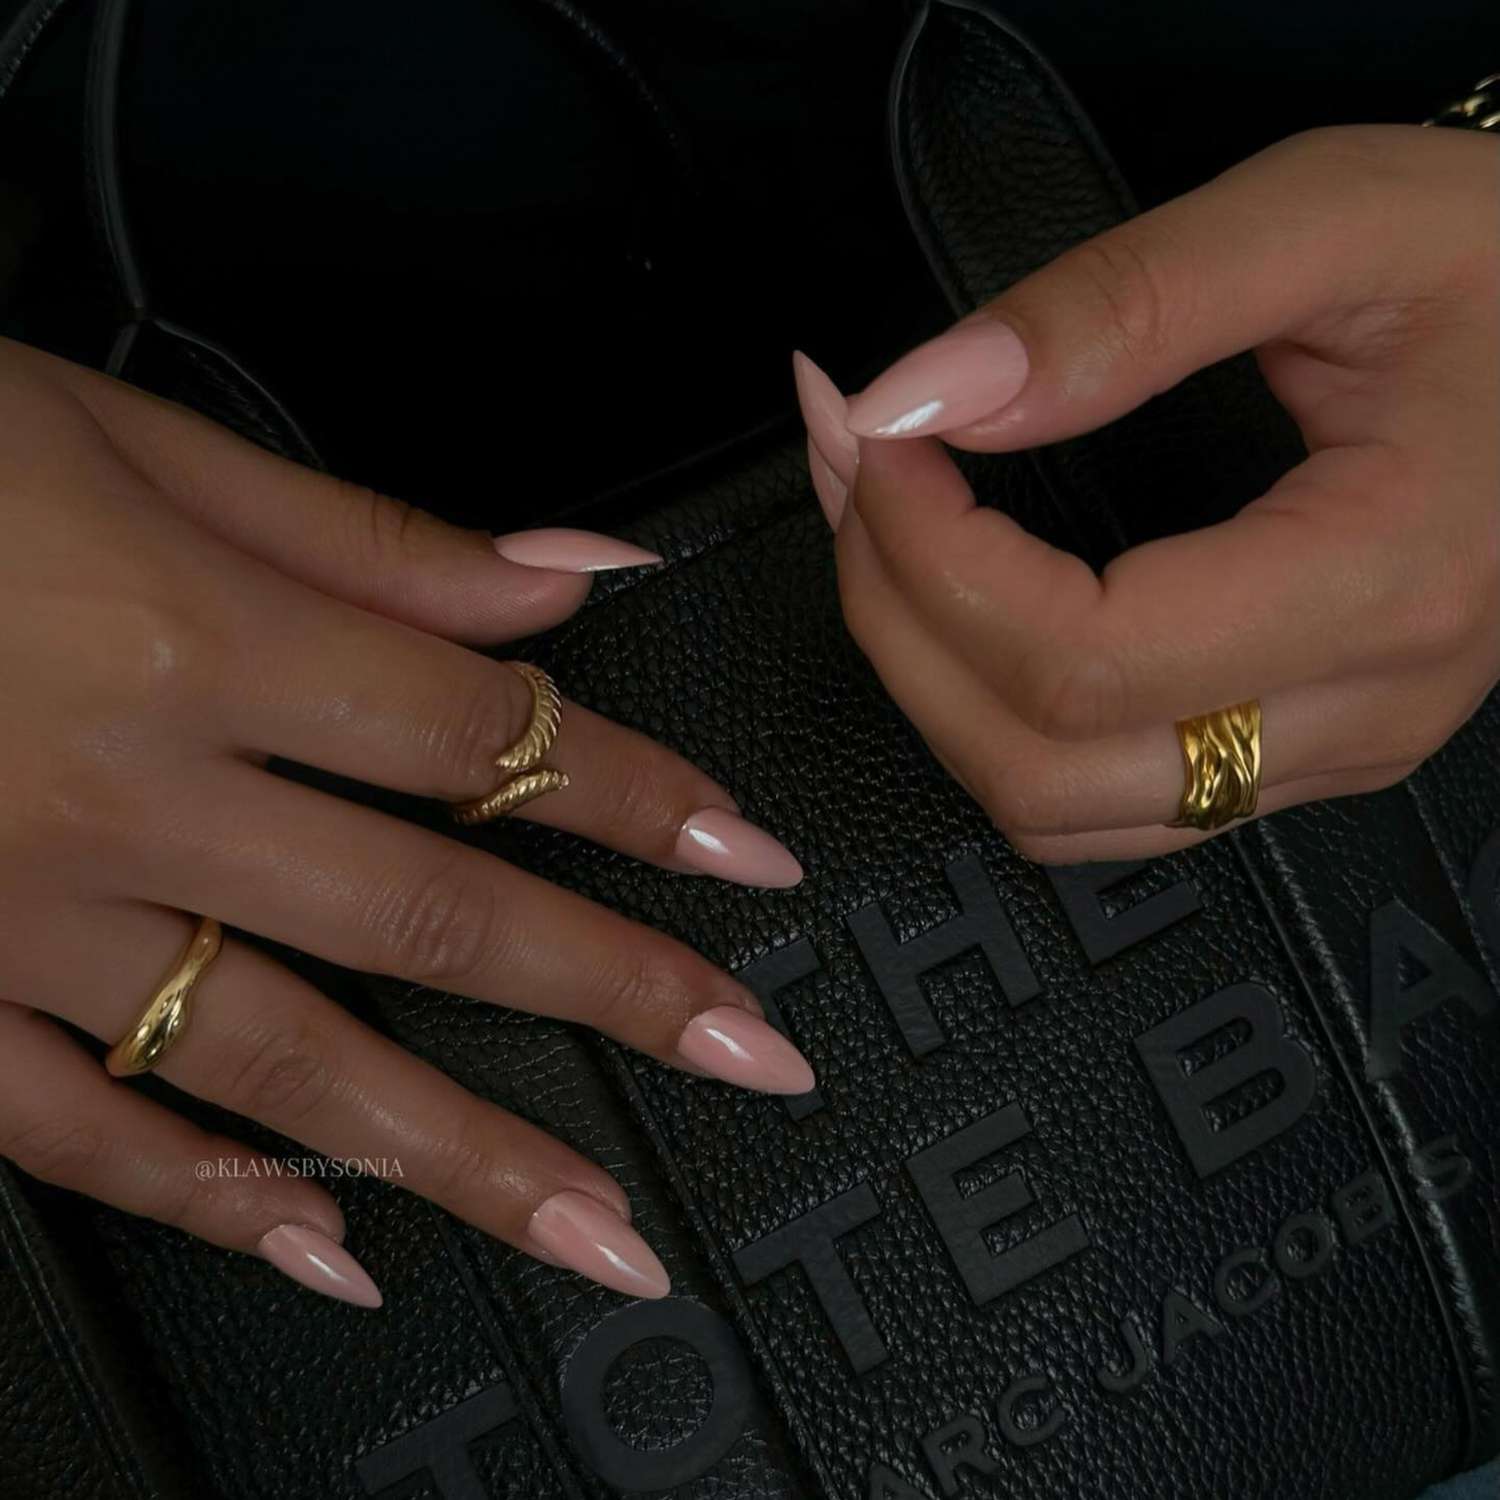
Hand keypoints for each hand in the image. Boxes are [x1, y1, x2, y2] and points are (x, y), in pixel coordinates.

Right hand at [0, 337, 809, 1305]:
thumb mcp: (126, 443)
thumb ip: (363, 537)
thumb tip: (561, 581)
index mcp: (182, 638)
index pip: (475, 736)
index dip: (634, 796)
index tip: (744, 858)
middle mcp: (117, 796)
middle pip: (425, 913)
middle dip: (612, 993)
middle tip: (749, 1060)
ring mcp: (19, 919)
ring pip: (283, 1060)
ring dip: (461, 1155)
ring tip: (596, 1225)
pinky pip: (75, 1133)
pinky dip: (206, 1202)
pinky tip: (327, 1256)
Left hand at [795, 125, 1499, 862]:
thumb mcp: (1331, 220)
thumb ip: (1122, 306)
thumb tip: (934, 397)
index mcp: (1384, 581)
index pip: (1081, 655)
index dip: (929, 557)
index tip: (874, 437)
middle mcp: (1360, 708)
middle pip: (1038, 760)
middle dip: (897, 617)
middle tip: (856, 472)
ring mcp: (1330, 749)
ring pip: (1055, 807)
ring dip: (933, 681)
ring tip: (891, 537)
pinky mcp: (1302, 750)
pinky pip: (1101, 797)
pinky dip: (996, 716)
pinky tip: (969, 611)